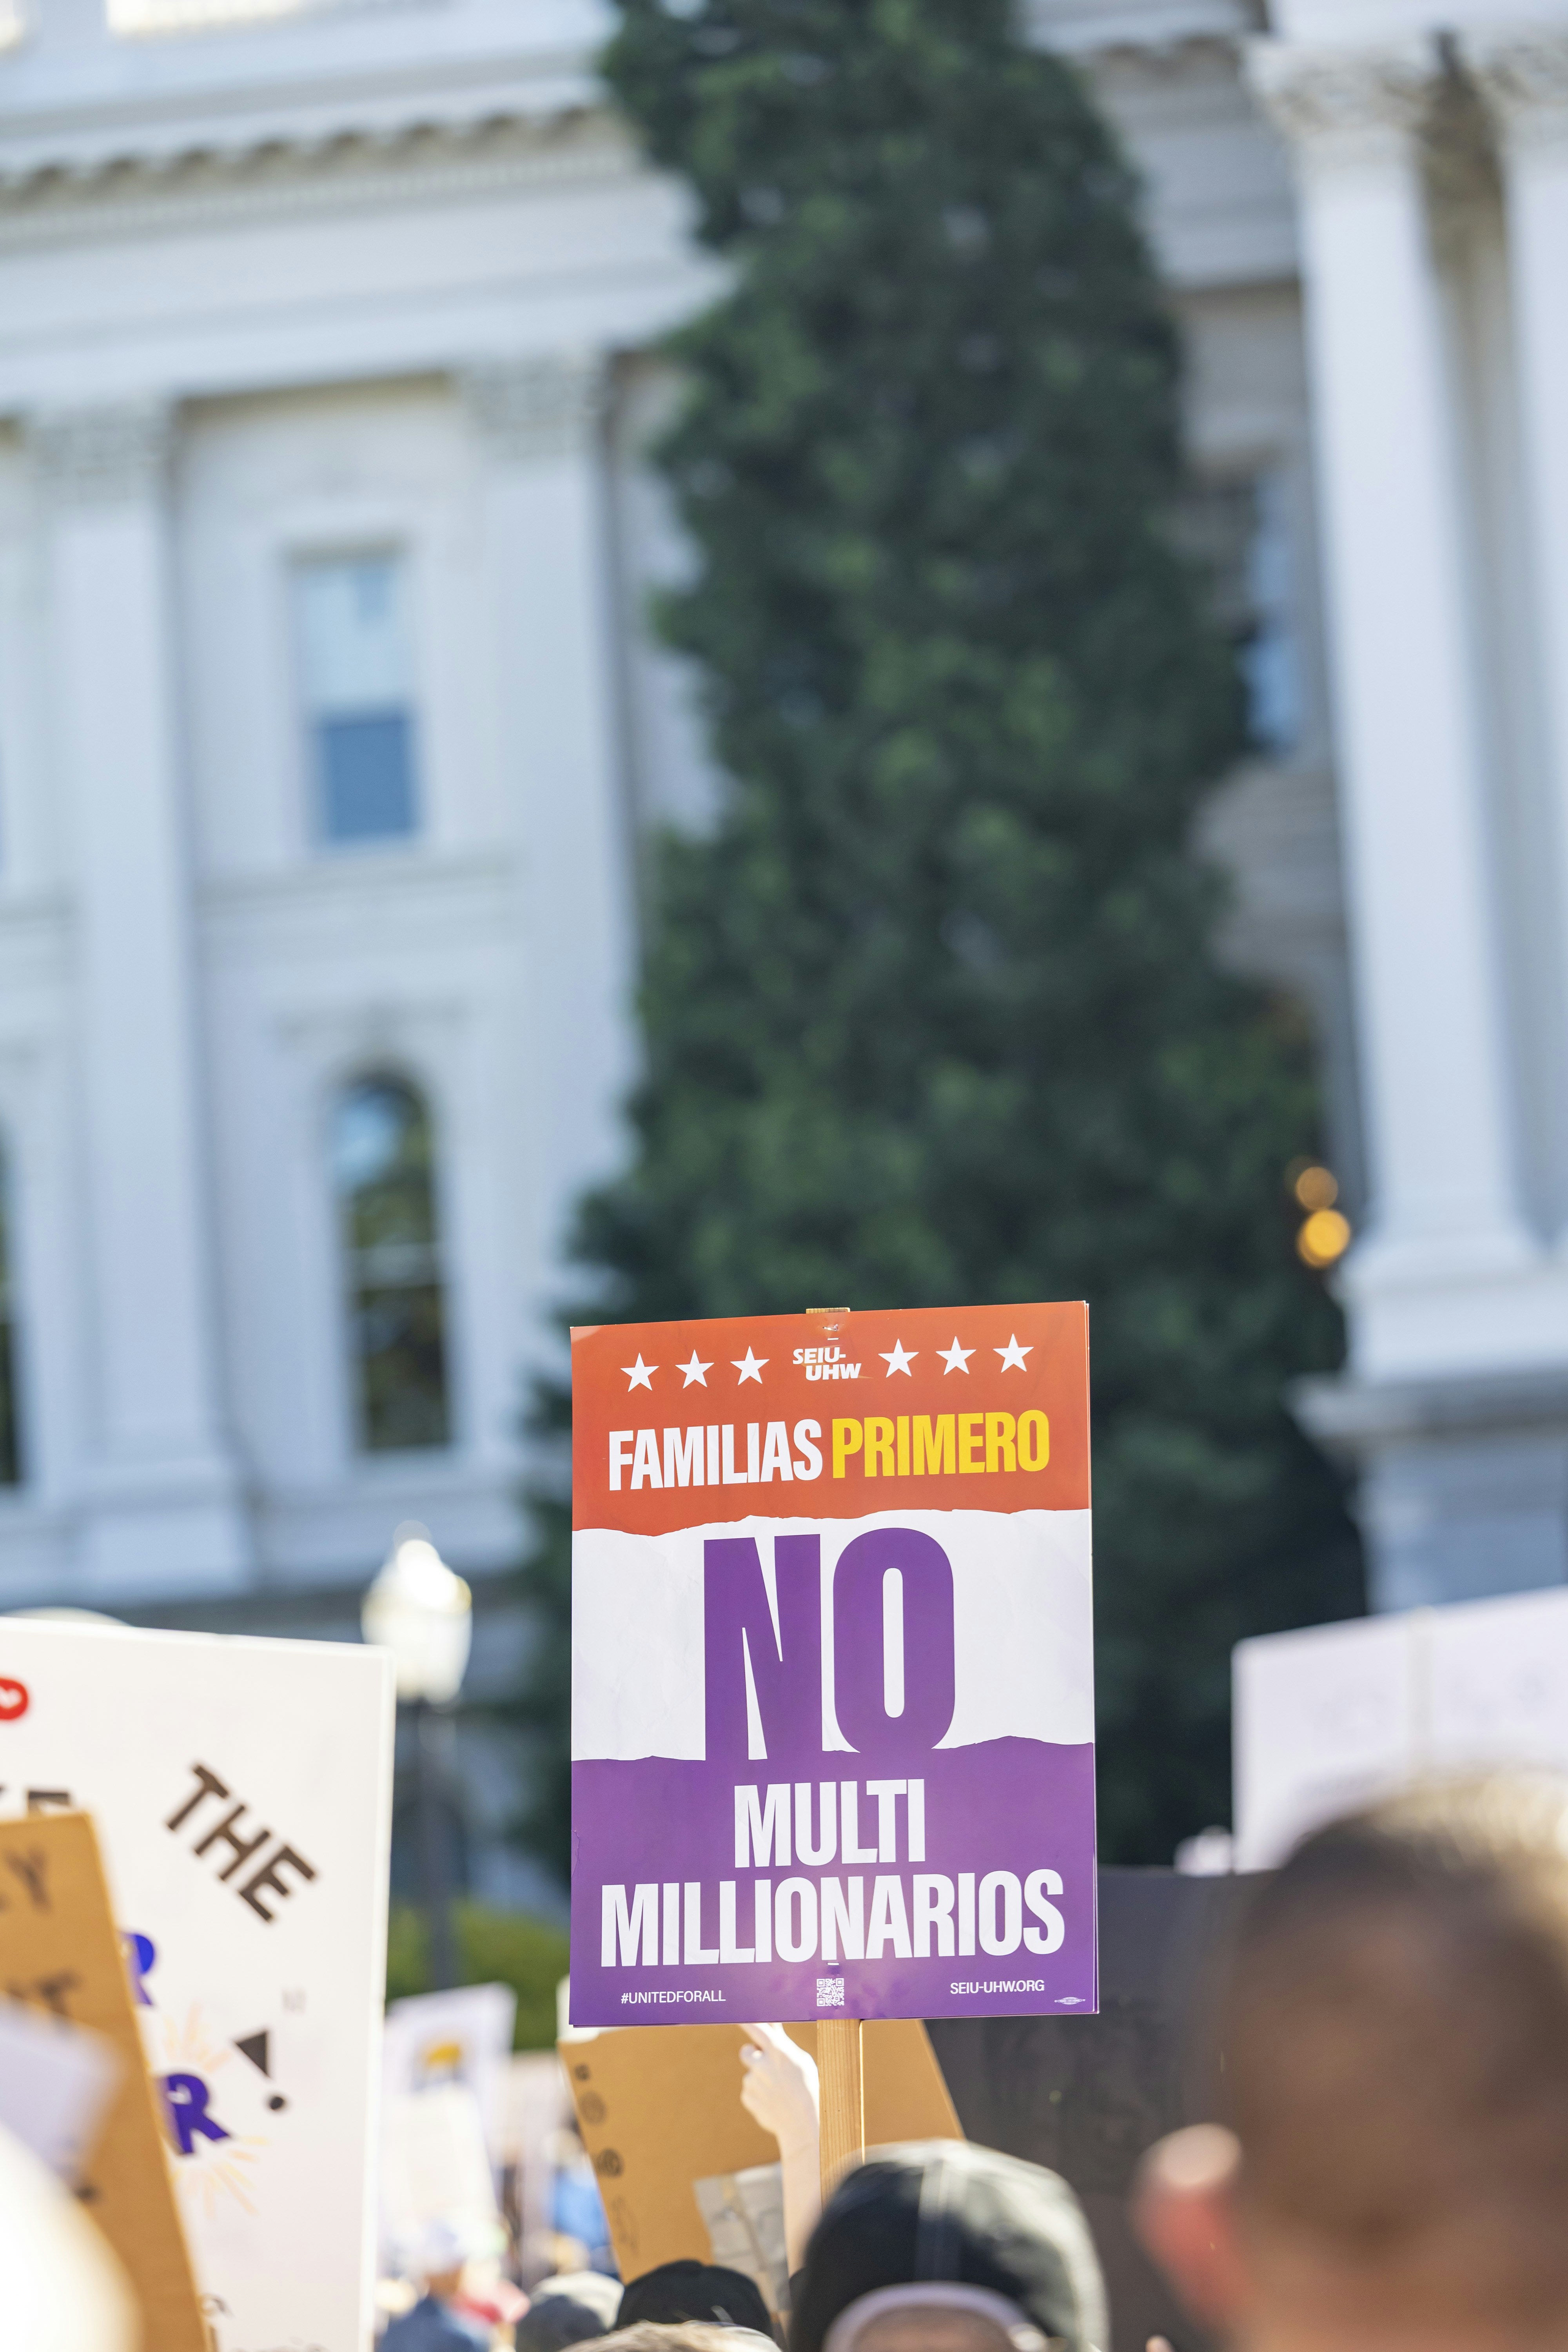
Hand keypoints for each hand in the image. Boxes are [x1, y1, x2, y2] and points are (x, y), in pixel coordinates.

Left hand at [740, 2023, 819, 2156]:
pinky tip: (772, 2101)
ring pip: (749, 2074)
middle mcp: (762, 2064)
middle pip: (746, 2051)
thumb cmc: (806, 2086)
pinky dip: (757, 2095)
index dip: (744, 2020)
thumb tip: (771, 2022)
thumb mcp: (799, 2060)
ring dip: (759, 2079)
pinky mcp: (748, 2097)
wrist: (804, 2123)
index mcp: (778, 2051)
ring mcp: (753, 2082)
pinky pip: (748, 2091)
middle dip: (753, 2056)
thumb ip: (781, 2041)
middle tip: (767, 2066)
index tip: (735, 2014)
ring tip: (777, 2090)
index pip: (755, 2028)